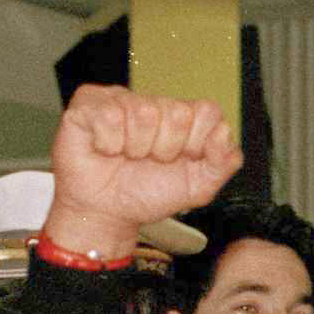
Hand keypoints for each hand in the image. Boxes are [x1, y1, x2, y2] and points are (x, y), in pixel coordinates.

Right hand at [44, 88, 241, 263]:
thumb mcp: (197, 188)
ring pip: (143, 113)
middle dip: (165, 149)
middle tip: (149, 161)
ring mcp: (121, 98)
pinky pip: (109, 115)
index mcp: (183, 118)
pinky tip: (104, 150)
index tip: (180, 160)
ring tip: (126, 156)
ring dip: (135, 148)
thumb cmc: (147, 194)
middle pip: (178, 113)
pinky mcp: (88, 103)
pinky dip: (108, 143)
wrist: (106, 214)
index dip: (196, 143)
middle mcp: (154, 103)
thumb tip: (225, 134)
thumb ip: (222, 164)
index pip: (208, 111)